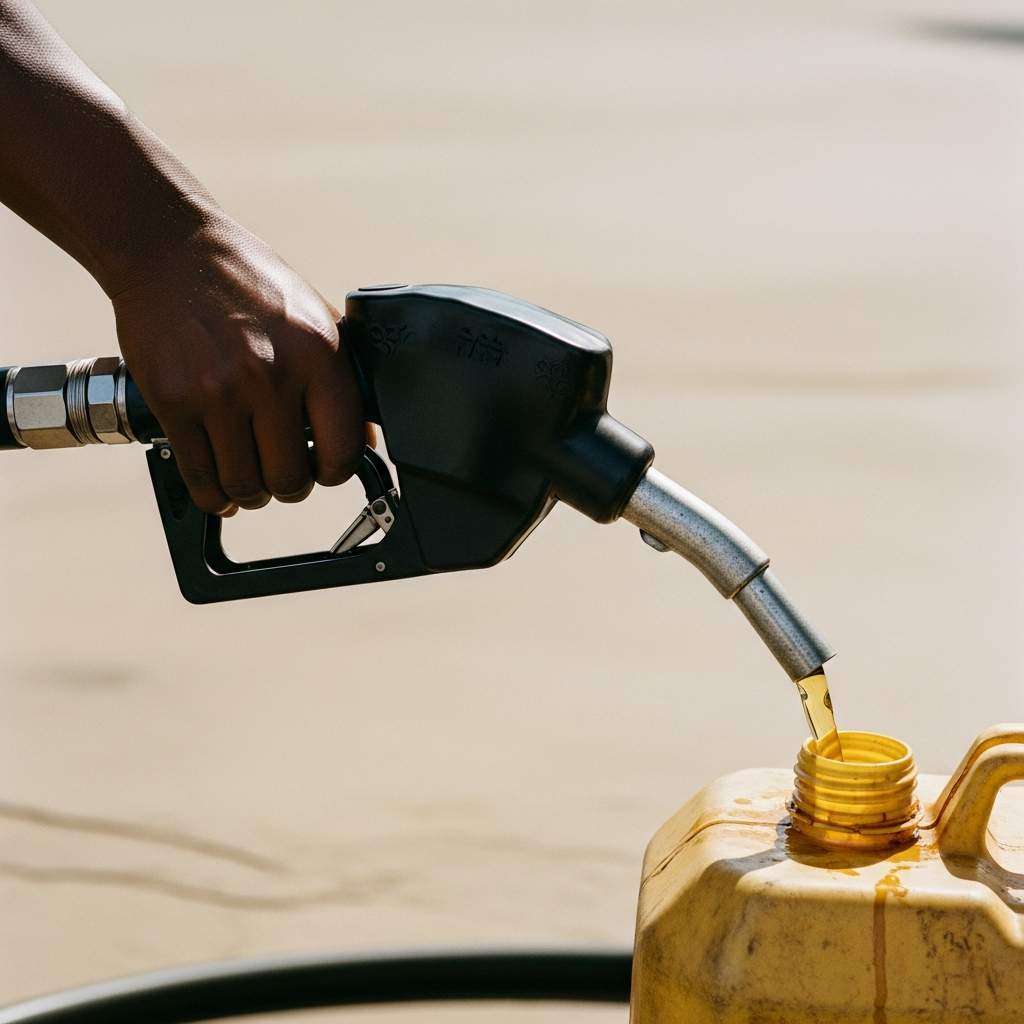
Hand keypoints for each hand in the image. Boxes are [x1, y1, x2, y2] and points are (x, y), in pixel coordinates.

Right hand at [112, 210, 364, 515]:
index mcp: (317, 354)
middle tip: (284, 475)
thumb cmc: (246, 281)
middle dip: (290, 486)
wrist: (170, 249)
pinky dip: (212, 494)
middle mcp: (271, 376)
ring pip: (245, 485)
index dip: (335, 471)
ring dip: (251, 493)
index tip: (325, 469)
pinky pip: (199, 476)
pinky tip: (219, 489)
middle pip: (290, 478)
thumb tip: (364, 436)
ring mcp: (219, 392)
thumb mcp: (313, 315)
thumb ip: (341, 375)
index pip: (343, 450)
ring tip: (251, 480)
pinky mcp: (174, 402)